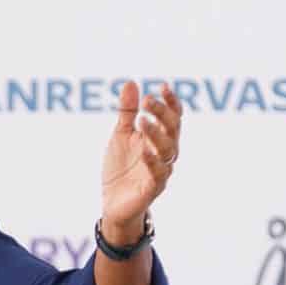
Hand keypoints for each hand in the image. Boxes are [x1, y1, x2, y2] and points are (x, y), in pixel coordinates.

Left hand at [101, 82, 181, 238]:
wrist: (113, 202)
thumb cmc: (120, 167)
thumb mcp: (121, 135)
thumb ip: (127, 112)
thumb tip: (131, 83)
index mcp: (159, 138)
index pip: (172, 117)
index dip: (171, 102)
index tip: (162, 86)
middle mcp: (164, 153)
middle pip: (172, 130)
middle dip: (162, 114)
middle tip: (147, 100)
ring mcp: (161, 170)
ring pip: (167, 150)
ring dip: (156, 134)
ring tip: (142, 121)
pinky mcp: (152, 188)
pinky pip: (158, 174)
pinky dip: (152, 162)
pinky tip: (143, 151)